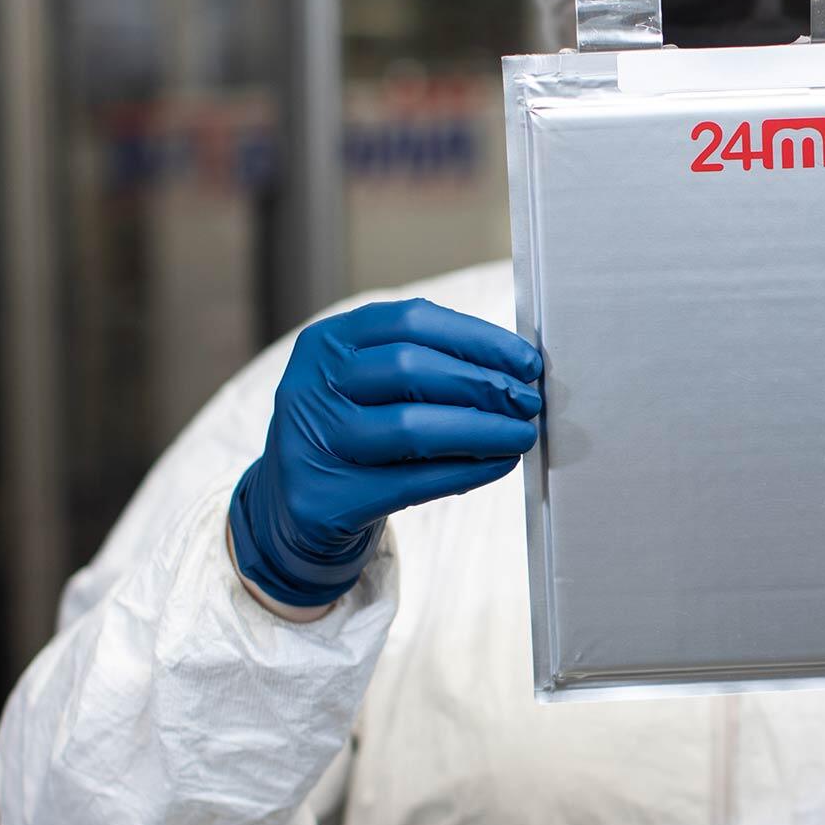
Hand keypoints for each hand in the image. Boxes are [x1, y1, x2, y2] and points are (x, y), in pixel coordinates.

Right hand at [229, 299, 541, 608]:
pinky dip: (465, 471)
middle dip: (484, 385)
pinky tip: (498, 464)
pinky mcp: (324, 498)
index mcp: (327, 340)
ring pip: (412, 429)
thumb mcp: (371, 382)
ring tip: (522, 435)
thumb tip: (516, 367)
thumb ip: (428, 362)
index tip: (526, 361)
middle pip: (412, 370)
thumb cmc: (353, 430)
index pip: (410, 320)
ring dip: (482, 431)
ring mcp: (313, 442)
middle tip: (529, 402)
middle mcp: (311, 384)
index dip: (477, 338)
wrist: (294, 504)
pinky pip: (411, 483)